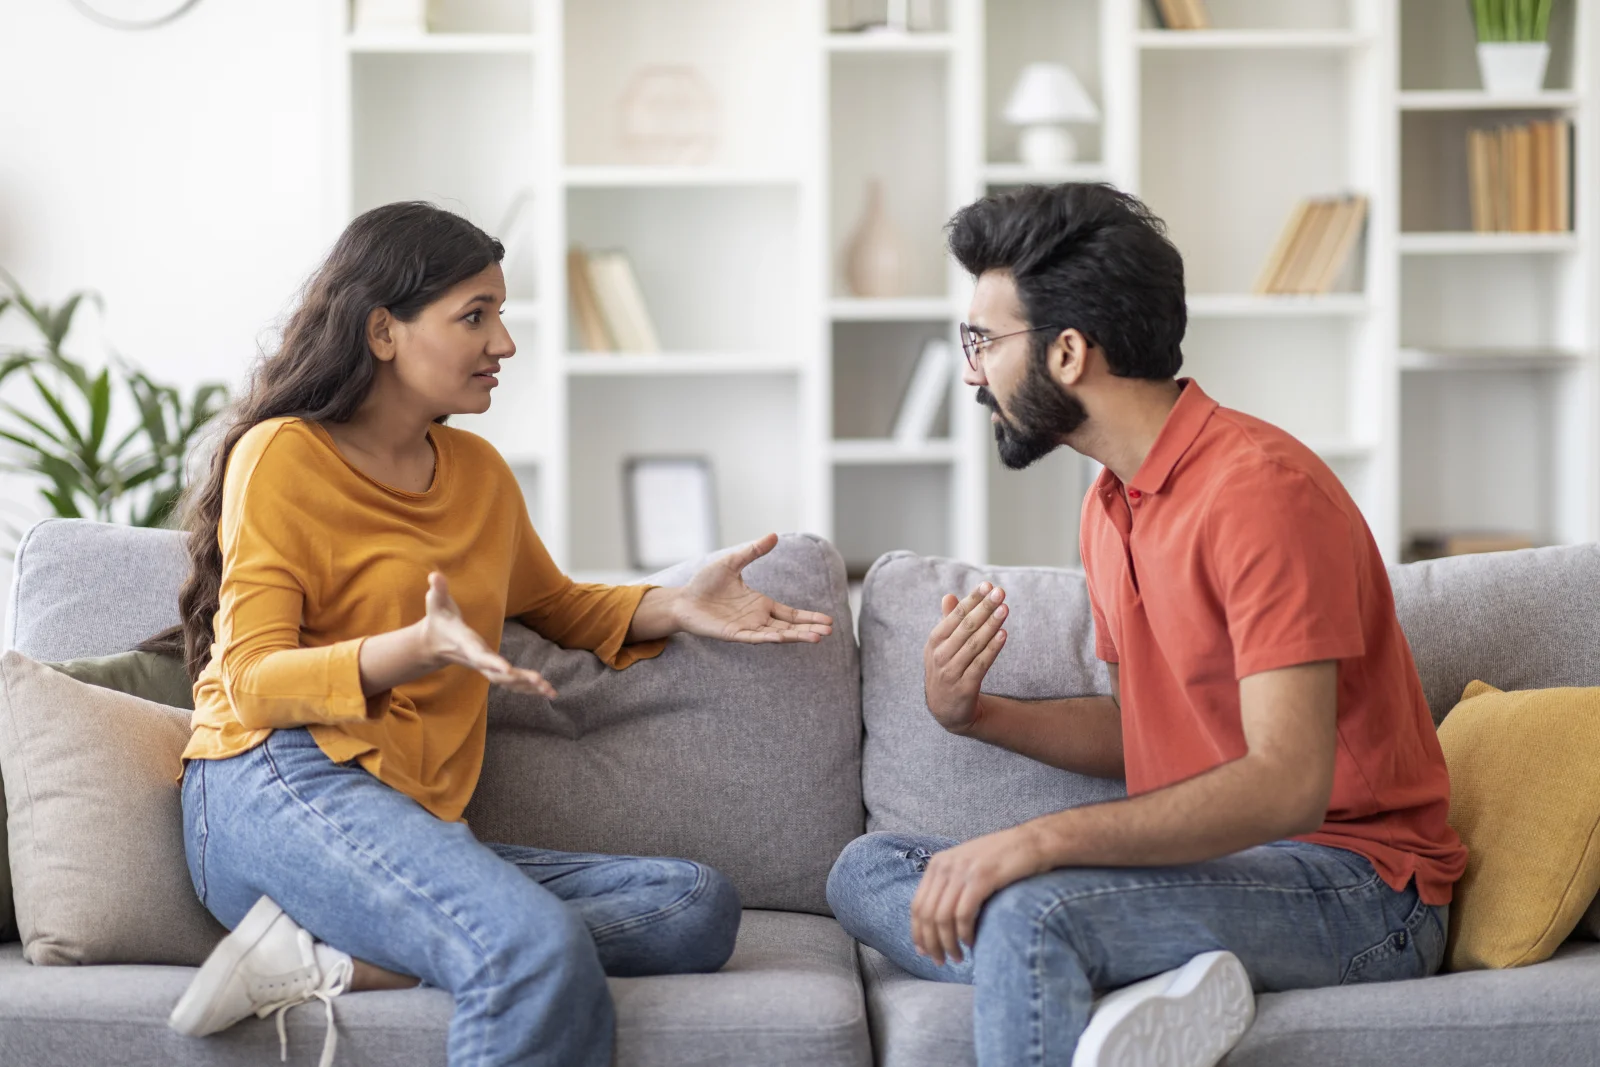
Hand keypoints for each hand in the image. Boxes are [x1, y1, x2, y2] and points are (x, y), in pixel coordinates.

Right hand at [419, 573, 556, 697]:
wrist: (431, 643)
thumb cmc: (439, 619)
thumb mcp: (436, 602)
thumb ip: (437, 590)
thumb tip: (434, 574)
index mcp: (466, 644)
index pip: (479, 655)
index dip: (492, 662)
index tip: (507, 669)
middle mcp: (476, 659)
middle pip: (497, 674)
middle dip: (518, 678)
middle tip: (540, 681)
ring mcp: (483, 667)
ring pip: (506, 682)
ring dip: (528, 687)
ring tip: (550, 691)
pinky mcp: (490, 669)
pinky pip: (509, 683)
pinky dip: (527, 688)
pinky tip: (546, 691)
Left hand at [674, 534, 834, 643]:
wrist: (682, 599)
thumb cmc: (705, 583)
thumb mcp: (732, 563)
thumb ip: (753, 551)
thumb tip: (773, 535)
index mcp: (760, 604)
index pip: (790, 613)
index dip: (808, 617)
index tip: (828, 621)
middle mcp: (757, 618)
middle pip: (789, 626)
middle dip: (809, 629)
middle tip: (830, 632)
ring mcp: (747, 628)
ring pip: (777, 634)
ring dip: (796, 636)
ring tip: (816, 638)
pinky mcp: (733, 634)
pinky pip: (754, 637)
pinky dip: (768, 637)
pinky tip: (783, 637)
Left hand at [910, 825, 1050, 965]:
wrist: (1033, 842)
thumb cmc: (1002, 859)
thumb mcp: (967, 866)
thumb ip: (950, 886)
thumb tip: (936, 921)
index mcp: (938, 863)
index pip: (917, 905)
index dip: (918, 933)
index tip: (924, 952)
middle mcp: (946, 865)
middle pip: (927, 914)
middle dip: (931, 943)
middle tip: (941, 961)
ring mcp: (963, 870)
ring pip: (942, 918)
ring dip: (948, 944)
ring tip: (957, 957)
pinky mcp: (982, 877)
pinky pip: (963, 914)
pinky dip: (964, 934)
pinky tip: (971, 943)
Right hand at [923, 583, 1007, 731]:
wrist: (945, 710)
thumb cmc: (946, 670)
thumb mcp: (941, 647)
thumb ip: (948, 622)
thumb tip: (949, 596)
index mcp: (934, 642)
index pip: (955, 616)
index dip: (972, 599)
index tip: (987, 585)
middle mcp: (940, 656)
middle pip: (965, 627)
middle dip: (984, 607)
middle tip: (1000, 592)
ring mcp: (951, 672)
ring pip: (974, 644)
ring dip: (991, 624)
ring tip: (1005, 608)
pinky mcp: (964, 687)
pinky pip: (981, 664)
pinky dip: (992, 648)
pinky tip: (1003, 634)